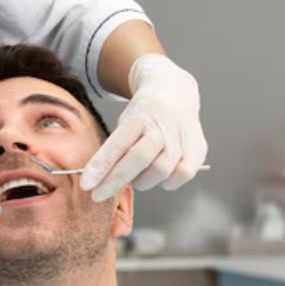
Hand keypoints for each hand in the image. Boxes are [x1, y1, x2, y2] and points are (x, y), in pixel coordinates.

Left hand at [81, 54, 207, 199]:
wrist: (175, 92)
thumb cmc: (144, 115)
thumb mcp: (125, 123)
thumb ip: (116, 149)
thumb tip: (99, 181)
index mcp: (139, 116)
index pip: (117, 144)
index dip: (101, 167)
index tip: (86, 184)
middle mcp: (162, 125)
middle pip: (139, 159)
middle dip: (115, 181)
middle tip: (100, 194)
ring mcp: (182, 136)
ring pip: (161, 171)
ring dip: (142, 181)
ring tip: (135, 176)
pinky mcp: (198, 148)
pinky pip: (182, 175)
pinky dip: (168, 182)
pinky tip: (160, 176)